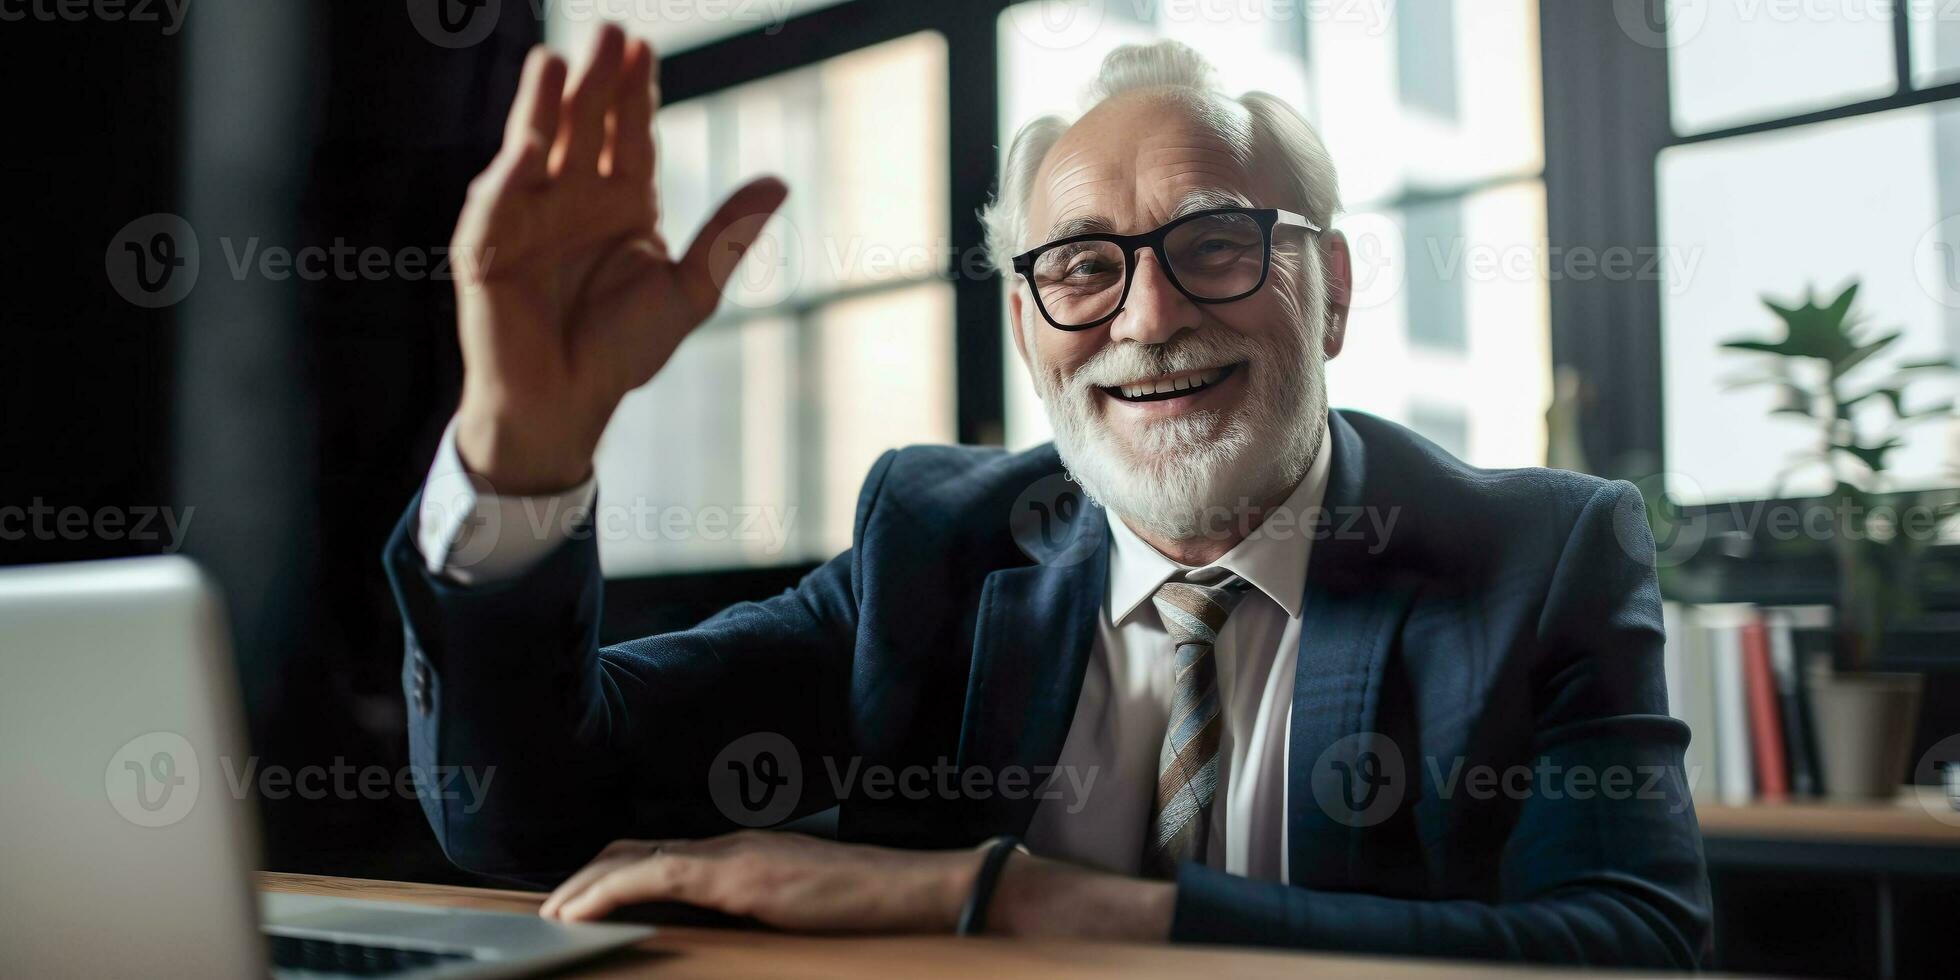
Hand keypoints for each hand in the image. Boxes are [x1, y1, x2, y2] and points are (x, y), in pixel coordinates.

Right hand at [449, 24, 787, 493]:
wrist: (567, 407)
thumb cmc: (621, 352)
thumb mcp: (689, 291)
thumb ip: (726, 235)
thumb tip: (780, 182)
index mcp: (620, 203)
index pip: (629, 135)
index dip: (636, 94)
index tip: (645, 48)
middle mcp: (570, 200)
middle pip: (582, 126)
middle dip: (593, 81)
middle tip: (607, 32)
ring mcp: (524, 220)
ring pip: (532, 149)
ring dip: (541, 108)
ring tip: (553, 61)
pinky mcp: (486, 251)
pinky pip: (495, 206)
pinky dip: (509, 176)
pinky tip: (528, 146)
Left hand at [538, 831, 975, 932]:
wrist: (912, 891)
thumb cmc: (865, 907)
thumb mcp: (795, 907)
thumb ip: (756, 907)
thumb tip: (727, 926)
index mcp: (741, 853)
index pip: (657, 854)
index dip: (610, 872)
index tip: (575, 900)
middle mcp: (728, 844)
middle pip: (633, 850)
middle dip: (584, 879)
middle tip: (550, 913)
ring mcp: (731, 855)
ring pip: (633, 860)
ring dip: (583, 887)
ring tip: (551, 918)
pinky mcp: (736, 875)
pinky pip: (653, 876)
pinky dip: (607, 891)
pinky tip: (579, 913)